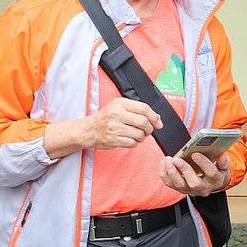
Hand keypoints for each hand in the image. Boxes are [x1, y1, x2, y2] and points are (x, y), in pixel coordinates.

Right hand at [43, 98, 162, 158]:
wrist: (87, 130)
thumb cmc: (106, 118)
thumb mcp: (119, 107)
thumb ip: (138, 110)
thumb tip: (158, 119)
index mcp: (120, 103)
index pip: (144, 108)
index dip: (155, 117)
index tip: (159, 123)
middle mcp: (117, 114)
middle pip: (144, 122)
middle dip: (149, 129)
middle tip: (147, 131)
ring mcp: (114, 127)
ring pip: (139, 134)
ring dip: (141, 137)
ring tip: (136, 135)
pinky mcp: (112, 139)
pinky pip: (132, 143)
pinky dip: (134, 143)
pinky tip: (128, 139)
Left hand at [159, 153, 230, 196]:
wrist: (211, 185)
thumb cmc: (217, 174)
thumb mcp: (224, 168)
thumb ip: (223, 162)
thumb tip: (222, 156)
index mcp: (215, 180)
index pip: (211, 173)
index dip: (204, 163)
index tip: (196, 154)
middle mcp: (203, 188)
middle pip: (193, 183)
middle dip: (184, 170)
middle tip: (177, 159)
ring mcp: (190, 190)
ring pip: (179, 185)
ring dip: (172, 172)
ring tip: (168, 160)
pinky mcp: (181, 189)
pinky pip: (170, 184)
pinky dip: (164, 174)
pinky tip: (163, 164)